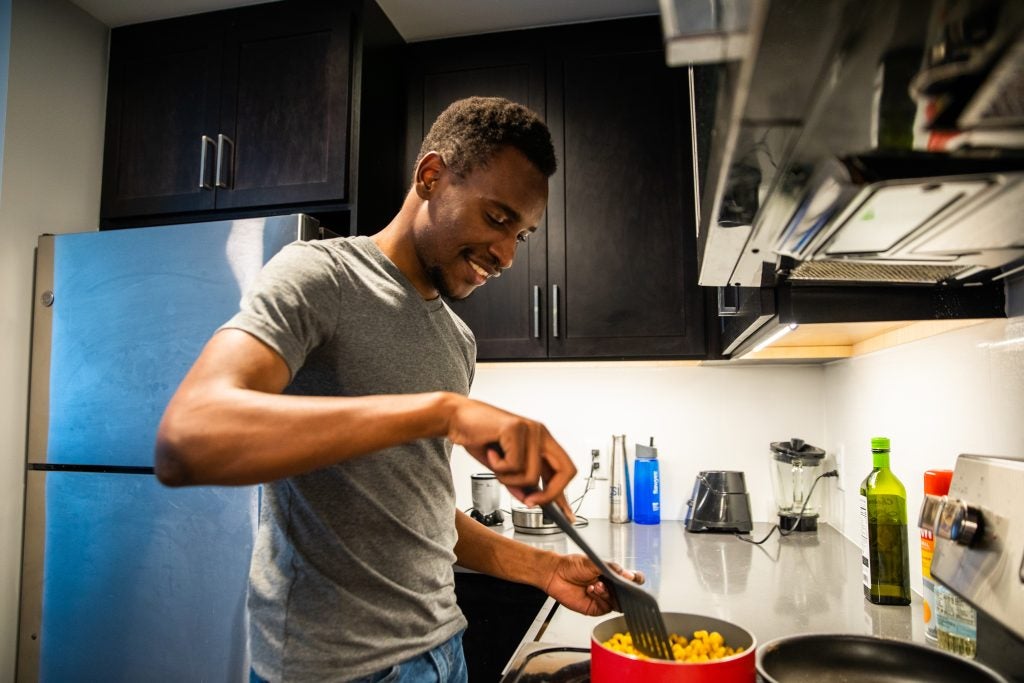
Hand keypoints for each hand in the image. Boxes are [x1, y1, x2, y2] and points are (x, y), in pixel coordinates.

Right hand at [445, 396, 576, 514]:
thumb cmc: (479, 438)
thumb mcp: (501, 467)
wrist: (456, 418)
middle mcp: (540, 433)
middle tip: (530, 502)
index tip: (566, 515)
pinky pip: (514, 465)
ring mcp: (531, 429)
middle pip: (565, 470)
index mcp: (541, 441)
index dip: (564, 494)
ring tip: (495, 464)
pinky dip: (498, 466)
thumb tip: (529, 500)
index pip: (564, 470)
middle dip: (549, 493)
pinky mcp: (516, 428)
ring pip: (532, 475)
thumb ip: (517, 482)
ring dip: (509, 478)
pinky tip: (490, 453)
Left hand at [543, 554, 644, 616]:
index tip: (634, 579)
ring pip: (616, 603)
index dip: (636, 581)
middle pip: (626, 595)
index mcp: (612, 575)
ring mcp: (603, 598)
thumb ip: (612, 569)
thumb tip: (628, 574)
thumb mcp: (594, 562)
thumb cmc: (573, 565)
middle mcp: (610, 587)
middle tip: (614, 583)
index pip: (631, 580)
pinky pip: (604, 608)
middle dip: (622, 590)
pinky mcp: (595, 608)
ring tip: (597, 584)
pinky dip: (599, 598)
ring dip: (608, 594)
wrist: (556, 574)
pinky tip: (590, 590)